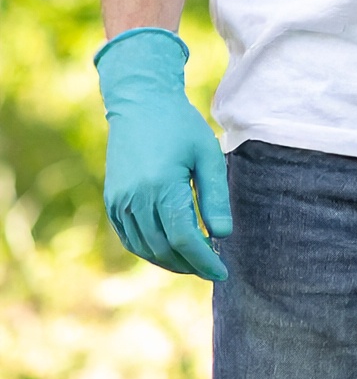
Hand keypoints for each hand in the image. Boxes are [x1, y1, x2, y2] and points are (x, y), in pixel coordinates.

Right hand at [94, 27, 232, 280]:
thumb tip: (223, 235)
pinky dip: (149, 251)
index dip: (203, 260)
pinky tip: (170, 252)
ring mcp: (119, 201)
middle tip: (212, 270)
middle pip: (163, 247)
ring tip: (195, 264)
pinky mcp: (112, 201)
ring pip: (144, 247)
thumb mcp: (208, 155)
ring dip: (170, 262)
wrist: (140, 105)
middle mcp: (135, 198)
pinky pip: (129, 238)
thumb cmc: (181, 126)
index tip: (222, 273)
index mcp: (161, 186)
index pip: (184, 238)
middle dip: (189, 265)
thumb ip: (214, 196)